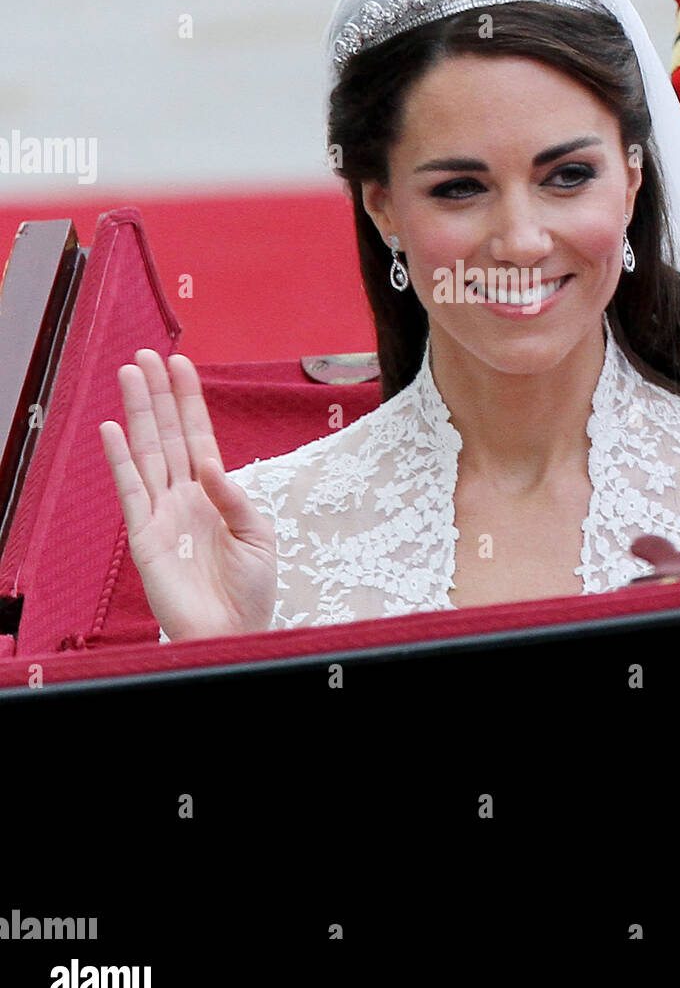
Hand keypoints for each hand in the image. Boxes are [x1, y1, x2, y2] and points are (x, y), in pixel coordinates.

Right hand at [100, 349, 276, 641]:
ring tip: (128, 374)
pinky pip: (129, 491)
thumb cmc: (251, 590)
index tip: (181, 364)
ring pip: (146, 452)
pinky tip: (112, 429)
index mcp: (214, 493)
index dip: (189, 400)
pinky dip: (119, 460)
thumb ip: (237, 499)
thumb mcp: (259, 537)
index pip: (198, 436)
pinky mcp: (143, 537)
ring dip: (137, 413)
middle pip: (167, 435)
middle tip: (146, 355)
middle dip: (157, 394)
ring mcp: (161, 513)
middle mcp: (184, 496)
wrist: (233, 632)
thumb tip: (208, 465)